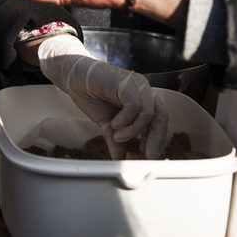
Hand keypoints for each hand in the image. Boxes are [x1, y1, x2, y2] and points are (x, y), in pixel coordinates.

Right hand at [37, 34, 167, 158]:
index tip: (151, 158)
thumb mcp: (107, 124)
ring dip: (133, 130)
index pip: (159, 121)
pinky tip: (113, 123)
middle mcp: (143, 91)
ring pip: (148, 113)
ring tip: (117, 135)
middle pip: (161, 116)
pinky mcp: (126, 83)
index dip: (158, 140)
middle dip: (156, 139)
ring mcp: (136, 85)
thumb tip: (119, 159)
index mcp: (142, 99)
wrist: (75, 77)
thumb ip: (116, 139)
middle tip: (146, 156)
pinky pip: (133, 105)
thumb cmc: (92, 95)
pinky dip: (125, 119)